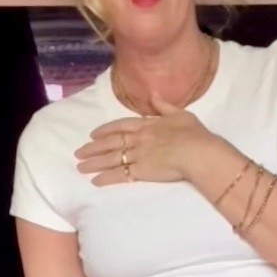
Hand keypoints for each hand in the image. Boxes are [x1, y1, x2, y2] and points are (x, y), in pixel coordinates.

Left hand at [74, 99, 211, 186]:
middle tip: (78, 153)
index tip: (92, 134)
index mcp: (147, 125)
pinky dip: (106, 178)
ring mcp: (138, 155)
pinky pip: (119, 175)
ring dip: (94, 163)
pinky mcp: (140, 171)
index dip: (105, 130)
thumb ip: (165, 106)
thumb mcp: (181, 114)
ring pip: (110, 159)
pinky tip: (95, 181)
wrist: (198, 153)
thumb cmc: (194, 134)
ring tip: (80, 167)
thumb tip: (154, 94)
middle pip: (110, 143)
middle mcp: (138, 139)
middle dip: (92, 148)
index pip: (120, 126)